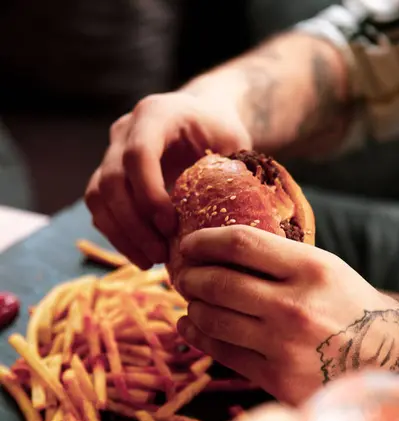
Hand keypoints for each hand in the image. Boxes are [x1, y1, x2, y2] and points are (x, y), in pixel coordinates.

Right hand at [85, 91, 250, 268]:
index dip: (149, 194)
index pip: (137, 154)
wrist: (200, 119)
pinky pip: (99, 210)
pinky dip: (117, 236)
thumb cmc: (220, 131)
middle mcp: (124, 131)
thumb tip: (227, 216)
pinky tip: (143, 256)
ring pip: (98, 198)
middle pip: (111, 181)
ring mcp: (111, 154)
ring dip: (121, 235)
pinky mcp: (106, 177)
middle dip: (134, 224)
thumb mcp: (233, 142)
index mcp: (155, 114)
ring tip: (150, 261)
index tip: (170, 225)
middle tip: (161, 254)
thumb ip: (228, 172)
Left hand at [175, 225, 398, 404]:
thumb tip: (219, 250)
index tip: (188, 245)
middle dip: (189, 276)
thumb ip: (277, 258)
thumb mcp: (324, 268)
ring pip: (212, 319)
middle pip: (218, 282)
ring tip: (191, 302)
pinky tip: (190, 328)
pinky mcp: (276, 377)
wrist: (382, 360)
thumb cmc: (348, 307)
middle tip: (183, 276)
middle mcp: (294, 305)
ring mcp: (284, 345)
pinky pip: (222, 353)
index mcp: (310, 268)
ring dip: (191, 307)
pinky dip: (197, 337)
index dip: (203, 241)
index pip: (240, 243)